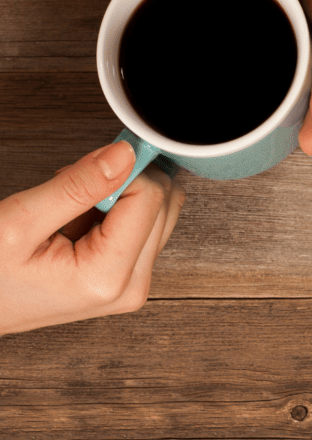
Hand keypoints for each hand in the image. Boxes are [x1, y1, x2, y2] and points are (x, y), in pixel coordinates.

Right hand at [0, 140, 184, 335]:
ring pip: (159, 210)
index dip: (119, 169)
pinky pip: (142, 225)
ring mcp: (131, 284)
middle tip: (73, 185)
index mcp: (108, 277)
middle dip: (122, 180)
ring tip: (70, 206)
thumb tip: (125, 154)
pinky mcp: (126, 277)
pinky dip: (115, 209)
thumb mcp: (21, 222)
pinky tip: (78, 218)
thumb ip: (78, 185)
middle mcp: (130, 286)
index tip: (86, 165)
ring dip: (119, 194)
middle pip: (163, 202)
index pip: (150, 196)